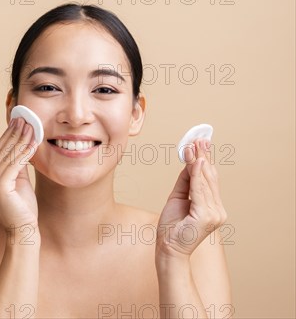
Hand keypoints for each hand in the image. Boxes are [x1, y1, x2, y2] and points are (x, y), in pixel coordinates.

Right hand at [0, 118, 38, 231]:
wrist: (24, 232)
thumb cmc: (23, 209)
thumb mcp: (18, 182)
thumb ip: (16, 165)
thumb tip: (21, 143)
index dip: (6, 137)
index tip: (16, 122)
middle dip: (13, 134)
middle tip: (24, 118)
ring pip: (7, 157)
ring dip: (20, 139)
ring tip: (30, 126)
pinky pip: (14, 165)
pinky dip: (24, 152)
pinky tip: (33, 142)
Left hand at [156, 139, 226, 259]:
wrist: (168, 249)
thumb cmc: (172, 227)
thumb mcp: (178, 199)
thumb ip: (186, 182)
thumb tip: (190, 163)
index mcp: (213, 207)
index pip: (209, 179)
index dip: (205, 160)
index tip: (201, 142)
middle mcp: (218, 210)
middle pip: (209, 177)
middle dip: (203, 156)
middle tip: (198, 138)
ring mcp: (214, 214)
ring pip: (205, 181)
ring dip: (198, 161)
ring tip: (193, 145)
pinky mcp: (205, 216)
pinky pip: (199, 191)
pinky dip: (197, 175)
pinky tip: (195, 162)